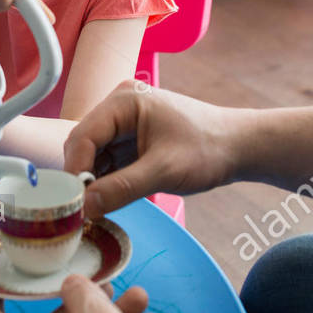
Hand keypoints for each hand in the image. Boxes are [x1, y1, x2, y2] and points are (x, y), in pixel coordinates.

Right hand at [63, 84, 243, 218]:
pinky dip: (105, 181)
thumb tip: (84, 207)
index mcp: (124, 100)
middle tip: (81, 211)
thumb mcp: (164, 171)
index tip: (74, 204)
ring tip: (94, 210)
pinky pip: (107, 161)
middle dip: (81, 178)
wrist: (238, 146)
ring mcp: (124, 122)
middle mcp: (118, 106)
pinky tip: (107, 201)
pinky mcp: (130, 139)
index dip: (75, 171)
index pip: (83, 136)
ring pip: (92, 156)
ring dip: (92, 182)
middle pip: (83, 145)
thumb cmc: (207, 149)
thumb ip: (122, 188)